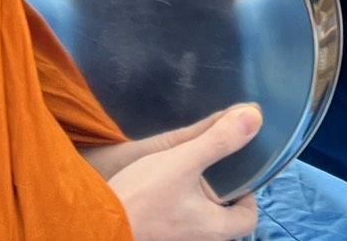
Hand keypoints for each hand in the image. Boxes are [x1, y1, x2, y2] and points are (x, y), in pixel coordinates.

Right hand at [106, 104, 262, 240]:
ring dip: (198, 194)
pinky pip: (179, 217)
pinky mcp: (157, 234)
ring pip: (199, 217)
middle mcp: (199, 240)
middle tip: (213, 164)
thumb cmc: (142, 196)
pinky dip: (180, 200)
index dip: (248, 193)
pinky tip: (165, 180)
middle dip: (222, 191)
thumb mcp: (184, 160)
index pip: (248, 217)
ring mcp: (177, 239)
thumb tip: (255, 118)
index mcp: (215, 229)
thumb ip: (219, 139)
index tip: (238, 169)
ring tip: (189, 167)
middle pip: (223, 217)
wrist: (92, 221)